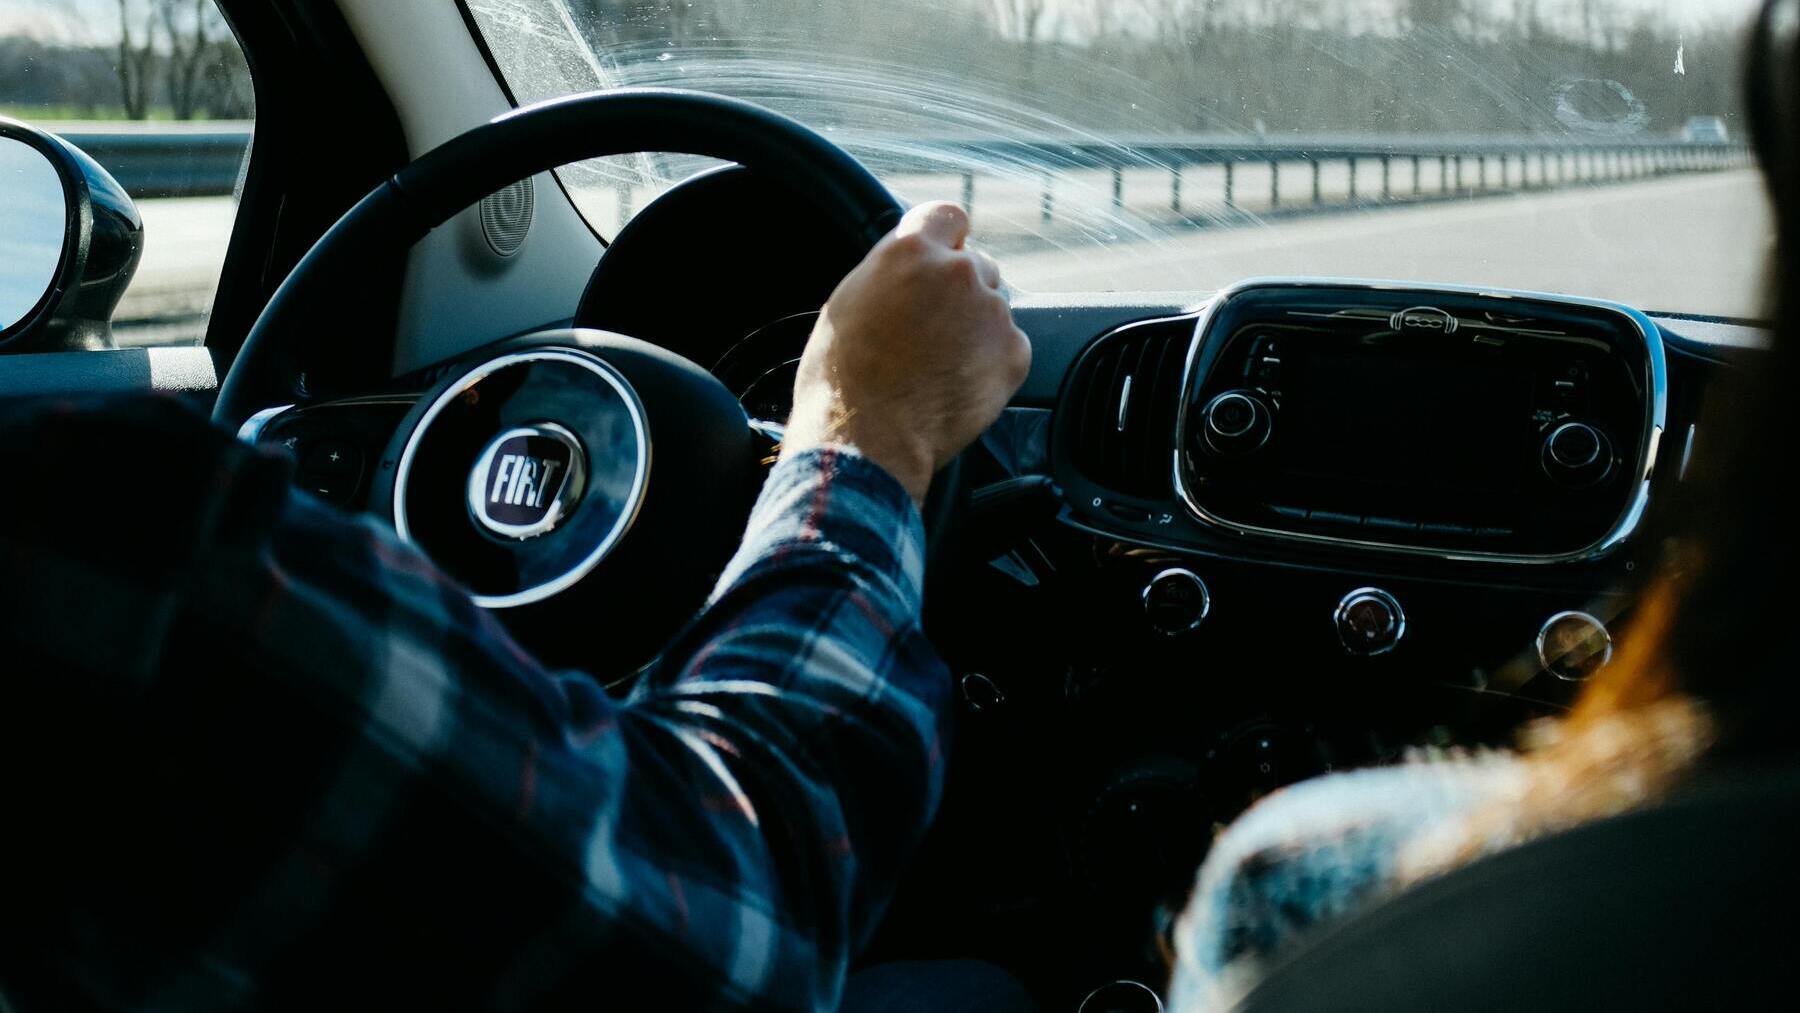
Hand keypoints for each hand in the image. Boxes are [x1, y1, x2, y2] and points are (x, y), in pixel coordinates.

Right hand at [783, 202, 1031, 504]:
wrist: (866, 439)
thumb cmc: (843, 379)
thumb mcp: (848, 301)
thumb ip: (889, 269)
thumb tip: (909, 263)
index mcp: (911, 251)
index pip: (949, 216)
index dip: (945, 239)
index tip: (942, 256)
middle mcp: (958, 272)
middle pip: (976, 265)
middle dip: (959, 291)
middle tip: (931, 329)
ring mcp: (991, 313)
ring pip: (994, 307)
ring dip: (976, 327)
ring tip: (938, 364)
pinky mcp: (1013, 354)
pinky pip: (1010, 346)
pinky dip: (991, 362)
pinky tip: (956, 383)